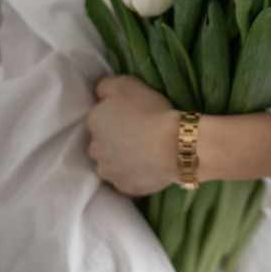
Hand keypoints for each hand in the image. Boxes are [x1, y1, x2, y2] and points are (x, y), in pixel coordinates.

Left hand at [87, 75, 178, 195]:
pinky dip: (138, 174)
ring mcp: (109, 171)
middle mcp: (95, 148)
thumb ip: (105, 86)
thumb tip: (99, 93)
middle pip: (104, 142)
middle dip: (117, 139)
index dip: (119, 115)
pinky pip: (129, 180)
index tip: (137, 115)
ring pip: (113, 163)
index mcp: (95, 121)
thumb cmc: (153, 111)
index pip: (102, 116)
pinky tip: (152, 166)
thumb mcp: (127, 84)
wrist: (176, 145)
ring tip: (148, 151)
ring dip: (124, 159)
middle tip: (142, 133)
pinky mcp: (125, 187)